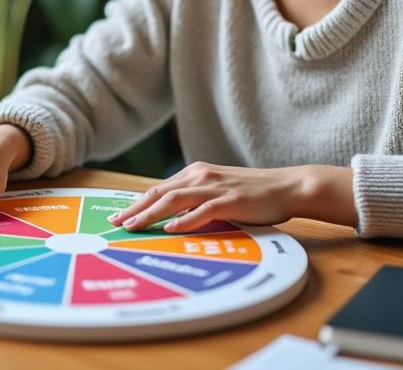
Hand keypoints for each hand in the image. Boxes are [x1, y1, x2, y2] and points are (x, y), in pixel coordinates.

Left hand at [108, 162, 355, 232]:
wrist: (286, 186)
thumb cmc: (253, 193)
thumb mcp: (218, 192)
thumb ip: (195, 200)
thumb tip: (170, 217)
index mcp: (196, 173)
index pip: (158, 189)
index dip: (136, 203)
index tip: (118, 216)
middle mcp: (201, 176)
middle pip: (159, 193)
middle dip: (135, 209)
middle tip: (115, 224)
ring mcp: (215, 187)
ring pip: (174, 200)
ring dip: (150, 214)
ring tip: (133, 226)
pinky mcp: (231, 200)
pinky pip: (202, 210)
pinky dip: (184, 220)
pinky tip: (170, 229)